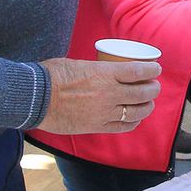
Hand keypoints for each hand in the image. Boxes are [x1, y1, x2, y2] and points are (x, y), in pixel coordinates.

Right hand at [35, 56, 160, 135]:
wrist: (34, 97)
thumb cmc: (52, 75)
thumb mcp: (78, 63)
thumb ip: (96, 69)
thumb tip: (104, 70)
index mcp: (105, 73)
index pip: (139, 71)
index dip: (152, 70)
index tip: (156, 69)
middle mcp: (109, 93)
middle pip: (143, 93)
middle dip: (153, 89)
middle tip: (154, 86)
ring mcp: (104, 112)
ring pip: (136, 111)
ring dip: (147, 107)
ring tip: (148, 103)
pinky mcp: (96, 127)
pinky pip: (122, 127)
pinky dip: (133, 122)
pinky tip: (135, 119)